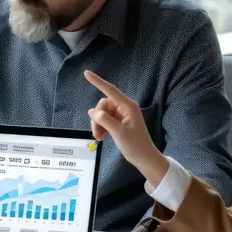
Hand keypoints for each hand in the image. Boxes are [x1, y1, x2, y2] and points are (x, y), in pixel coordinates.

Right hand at [85, 71, 169, 186]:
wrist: (145, 158)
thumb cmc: (135, 145)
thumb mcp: (118, 132)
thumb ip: (104, 120)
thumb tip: (92, 111)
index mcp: (128, 106)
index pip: (110, 90)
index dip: (97, 81)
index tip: (86, 73)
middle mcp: (125, 108)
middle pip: (104, 105)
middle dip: (97, 117)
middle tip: (96, 133)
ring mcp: (123, 115)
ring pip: (103, 113)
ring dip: (98, 124)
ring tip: (98, 137)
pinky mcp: (120, 123)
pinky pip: (106, 120)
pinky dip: (102, 127)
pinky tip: (101, 137)